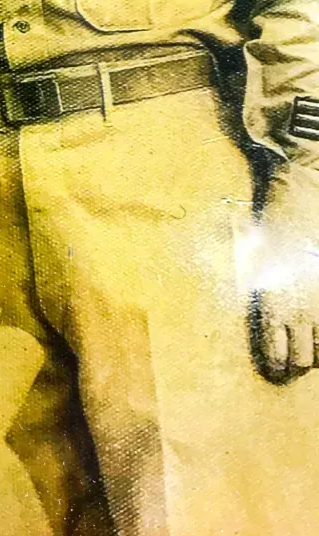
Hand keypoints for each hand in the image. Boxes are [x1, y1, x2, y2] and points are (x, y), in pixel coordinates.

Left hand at [249, 160, 318, 383]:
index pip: (277, 356)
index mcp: (273, 304)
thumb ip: (256, 289)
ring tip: (312, 340)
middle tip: (295, 354)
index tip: (277, 368)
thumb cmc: (269, 224)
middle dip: (299, 362)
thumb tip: (258, 316)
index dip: (277, 367)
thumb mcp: (250, 257)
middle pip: (304, 361)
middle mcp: (300, 311)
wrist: (301, 195)